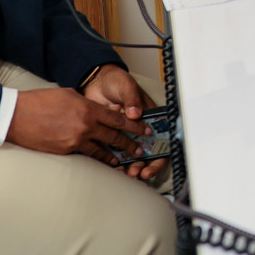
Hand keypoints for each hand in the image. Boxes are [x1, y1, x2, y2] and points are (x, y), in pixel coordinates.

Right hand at [6, 87, 148, 165]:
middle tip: (141, 148)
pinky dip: (97, 159)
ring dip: (115, 155)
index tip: (144, 129)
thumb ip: (85, 103)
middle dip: (130, 143)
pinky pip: (86, 155)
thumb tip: (94, 109)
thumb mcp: (68, 95)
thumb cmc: (40, 101)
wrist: (17, 115)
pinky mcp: (65, 151)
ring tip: (125, 159)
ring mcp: (76, 140)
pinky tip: (104, 162)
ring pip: (102, 149)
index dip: (134, 125)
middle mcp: (85, 125)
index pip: (117, 119)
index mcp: (88, 108)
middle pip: (114, 136)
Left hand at [82, 66, 163, 180]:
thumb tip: (136, 114)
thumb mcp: (127, 87)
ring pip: (129, 154)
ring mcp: (123, 132)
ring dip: (129, 166)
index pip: (159, 139)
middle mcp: (138, 127)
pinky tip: (112, 167)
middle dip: (143, 165)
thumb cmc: (117, 81)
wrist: (95, 81)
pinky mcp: (108, 133)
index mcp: (148, 116)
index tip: (152, 164)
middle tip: (137, 172)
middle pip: (145, 151)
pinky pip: (112, 150)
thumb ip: (133, 100)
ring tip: (126, 173)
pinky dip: (113, 160)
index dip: (158, 154)